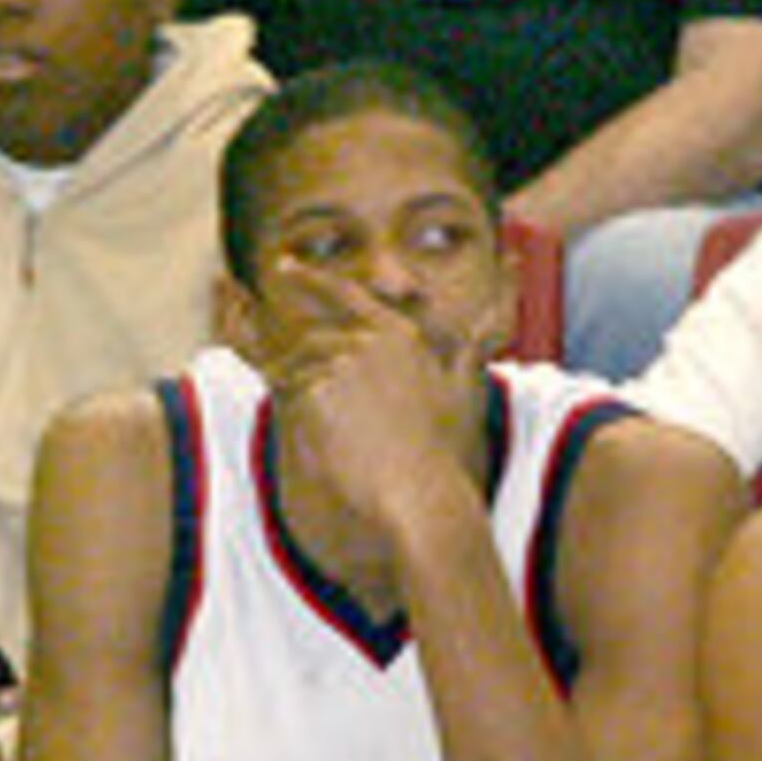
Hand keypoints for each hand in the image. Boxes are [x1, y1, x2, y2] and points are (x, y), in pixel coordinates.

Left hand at [262, 264, 485, 546]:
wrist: (419, 492)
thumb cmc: (442, 452)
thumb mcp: (460, 393)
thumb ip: (465, 353)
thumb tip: (489, 322)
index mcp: (401, 334)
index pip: (346, 292)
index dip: (311, 277)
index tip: (286, 267)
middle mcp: (370, 341)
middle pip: (312, 337)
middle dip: (289, 351)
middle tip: (272, 363)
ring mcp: (343, 364)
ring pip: (297, 367)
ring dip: (291, 388)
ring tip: (301, 421)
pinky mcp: (319, 392)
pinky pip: (290, 395)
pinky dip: (291, 411)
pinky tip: (307, 433)